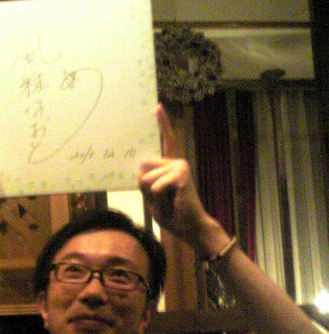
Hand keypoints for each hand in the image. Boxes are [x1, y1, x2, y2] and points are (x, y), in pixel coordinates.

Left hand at [138, 104, 208, 248]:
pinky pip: (156, 183)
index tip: (158, 106)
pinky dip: (158, 193)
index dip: (162, 123)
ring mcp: (179, 166)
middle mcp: (175, 162)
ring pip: (147, 176)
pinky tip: (170, 198)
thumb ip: (144, 180)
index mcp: (167, 166)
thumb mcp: (150, 197)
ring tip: (168, 201)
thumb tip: (143, 162)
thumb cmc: (171, 213)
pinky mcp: (182, 173)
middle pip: (142, 166)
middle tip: (161, 198)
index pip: (165, 142)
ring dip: (152, 194)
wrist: (189, 227)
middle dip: (144, 185)